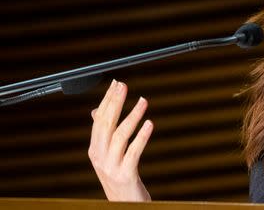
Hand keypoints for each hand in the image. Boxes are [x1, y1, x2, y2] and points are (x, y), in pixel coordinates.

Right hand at [88, 79, 152, 201]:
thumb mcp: (108, 155)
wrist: (124, 205)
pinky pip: (133, 152)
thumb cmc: (119, 177)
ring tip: (143, 101)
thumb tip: (96, 111)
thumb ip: (103, 134)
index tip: (116, 84)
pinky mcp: (125, 175)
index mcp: (95, 149)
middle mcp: (100, 157)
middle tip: (124, 86)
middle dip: (115, 103)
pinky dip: (141, 136)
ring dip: (132, 116)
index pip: (99, 120)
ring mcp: (111, 167)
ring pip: (119, 136)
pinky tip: (150, 124)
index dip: (107, 100)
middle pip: (106, 124)